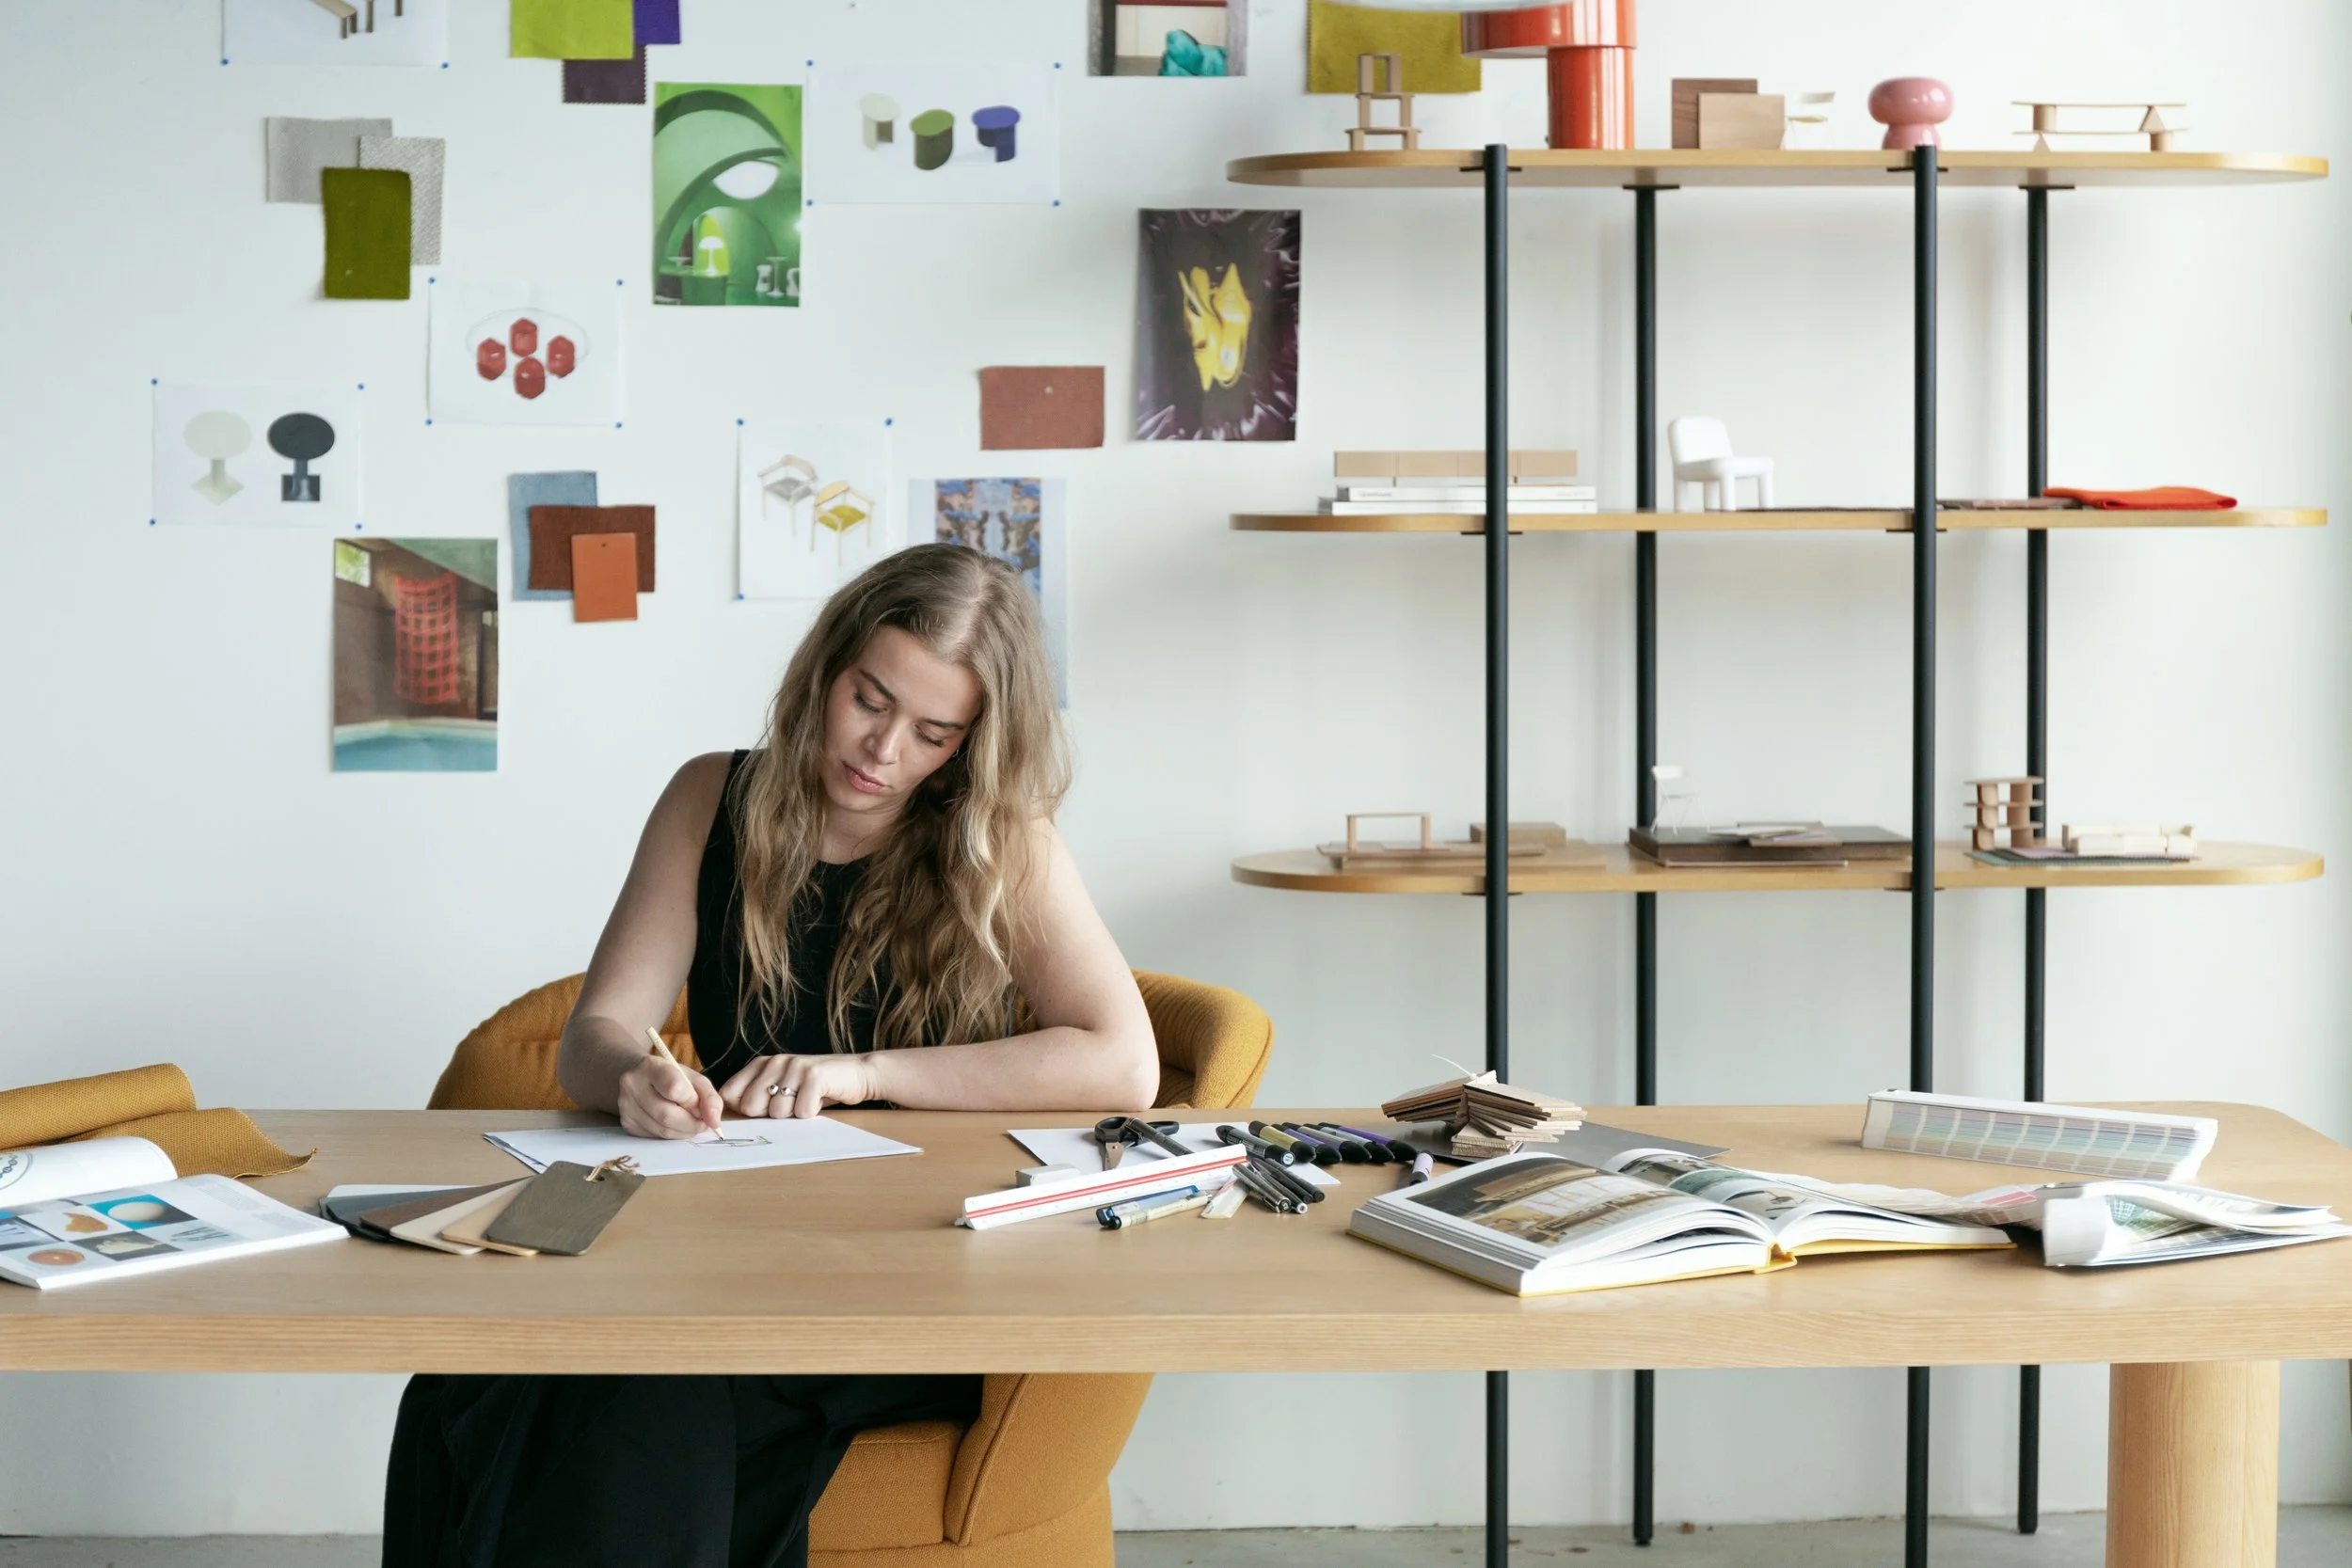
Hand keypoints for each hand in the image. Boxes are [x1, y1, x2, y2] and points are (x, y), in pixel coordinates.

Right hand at [617, 1056, 723, 1139]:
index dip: (692, 1101)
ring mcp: (626, 1106)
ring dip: (684, 1131)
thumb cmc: (671, 1077)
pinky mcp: (627, 1123)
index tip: (699, 1102)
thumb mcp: (693, 1079)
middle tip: (702, 1121)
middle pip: (668, 1115)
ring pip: (662, 1130)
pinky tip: (674, 1124)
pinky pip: (655, 1136)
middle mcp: (632, 1085)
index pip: (675, 1088)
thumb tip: (715, 1122)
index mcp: (651, 1066)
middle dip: (692, 1123)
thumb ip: (709, 1097)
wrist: (640, 1078)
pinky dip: (672, 1134)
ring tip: (690, 1122)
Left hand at [718, 1054, 881, 1119]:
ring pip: (777, 1112)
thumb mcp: (781, 1086)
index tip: (761, 1113)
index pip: (730, 1094)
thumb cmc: (815, 1087)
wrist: (857, 1074)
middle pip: (750, 1107)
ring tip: (807, 1100)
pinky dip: (811, 1113)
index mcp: (761, 1064)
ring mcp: (794, 1067)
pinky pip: (801, 1112)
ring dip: (794, 1115)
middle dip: (769, 1115)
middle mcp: (775, 1062)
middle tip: (791, 1104)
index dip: (742, 1111)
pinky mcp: (814, 1075)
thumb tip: (726, 1117)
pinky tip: (819, 1100)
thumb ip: (756, 1096)